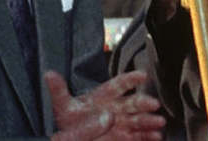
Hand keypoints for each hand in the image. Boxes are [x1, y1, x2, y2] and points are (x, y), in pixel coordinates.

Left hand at [46, 70, 165, 140]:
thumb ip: (59, 91)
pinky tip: (157, 137)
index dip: (131, 79)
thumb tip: (48, 74)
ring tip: (159, 123)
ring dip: (149, 121)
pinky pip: (138, 137)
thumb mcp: (63, 106)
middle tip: (154, 104)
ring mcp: (122, 124)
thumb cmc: (71, 121)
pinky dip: (148, 136)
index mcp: (105, 95)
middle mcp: (117, 108)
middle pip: (133, 103)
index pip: (119, 84)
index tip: (143, 75)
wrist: (76, 138)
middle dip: (144, 103)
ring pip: (139, 120)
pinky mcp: (125, 138)